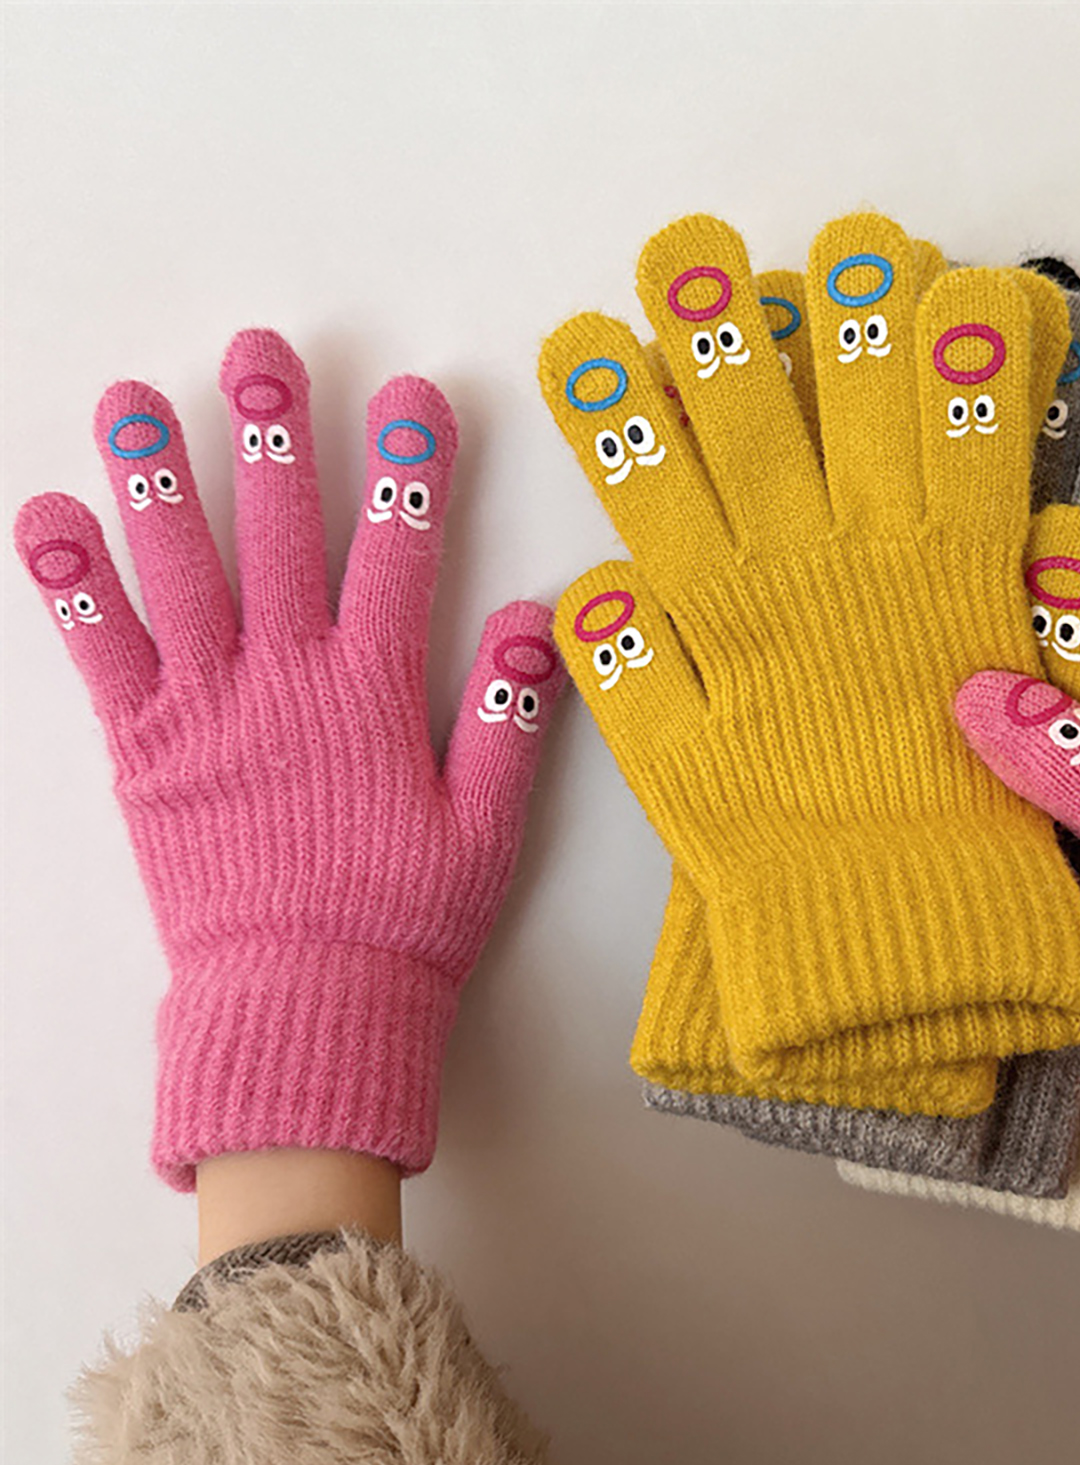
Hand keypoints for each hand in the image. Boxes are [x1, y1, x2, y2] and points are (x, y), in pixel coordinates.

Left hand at [14, 329, 563, 1189]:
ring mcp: (207, 709)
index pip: (401, 554)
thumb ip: (512, 720)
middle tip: (258, 356)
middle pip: (278, 535)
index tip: (410, 397)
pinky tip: (49, 515)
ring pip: (177, 571)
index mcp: (372, 696)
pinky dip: (73, 584)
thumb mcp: (488, 829)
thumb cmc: (402, 921)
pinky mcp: (145, 748)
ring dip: (156, 478)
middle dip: (273, 438)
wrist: (305, 1004)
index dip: (410, 469)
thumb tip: (543, 620)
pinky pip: (101, 652)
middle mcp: (285, 682)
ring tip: (135, 398)